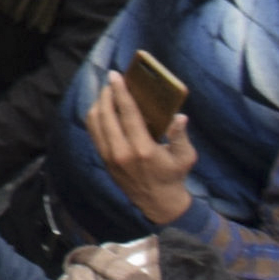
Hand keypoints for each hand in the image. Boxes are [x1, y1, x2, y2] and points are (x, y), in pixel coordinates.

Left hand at [87, 70, 199, 226]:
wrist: (158, 204)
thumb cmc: (174, 176)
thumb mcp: (185, 157)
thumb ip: (180, 136)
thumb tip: (179, 117)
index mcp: (142, 150)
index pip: (127, 114)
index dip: (120, 92)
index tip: (115, 75)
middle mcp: (121, 152)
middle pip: (106, 114)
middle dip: (107, 93)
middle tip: (112, 81)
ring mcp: (109, 156)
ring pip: (95, 122)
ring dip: (99, 103)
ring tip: (107, 92)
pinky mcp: (103, 159)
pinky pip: (93, 132)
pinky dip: (95, 116)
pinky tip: (103, 108)